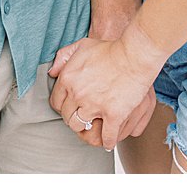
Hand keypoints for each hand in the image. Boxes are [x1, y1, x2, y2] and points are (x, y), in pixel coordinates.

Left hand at [48, 34, 161, 150]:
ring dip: (86, 128)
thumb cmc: (109, 49)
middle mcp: (78, 94)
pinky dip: (107, 141)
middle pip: (67, 116)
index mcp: (68, 78)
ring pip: (80, 127)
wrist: (133, 56)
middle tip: (81, 115)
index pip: (56, 102)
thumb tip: (52, 72)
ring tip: (92, 126)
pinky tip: (108, 141)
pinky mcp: (113, 115)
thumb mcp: (81, 46)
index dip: (63, 105)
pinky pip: (106, 136)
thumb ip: (63, 56)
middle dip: (73, 117)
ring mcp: (95, 106)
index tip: (70, 106)